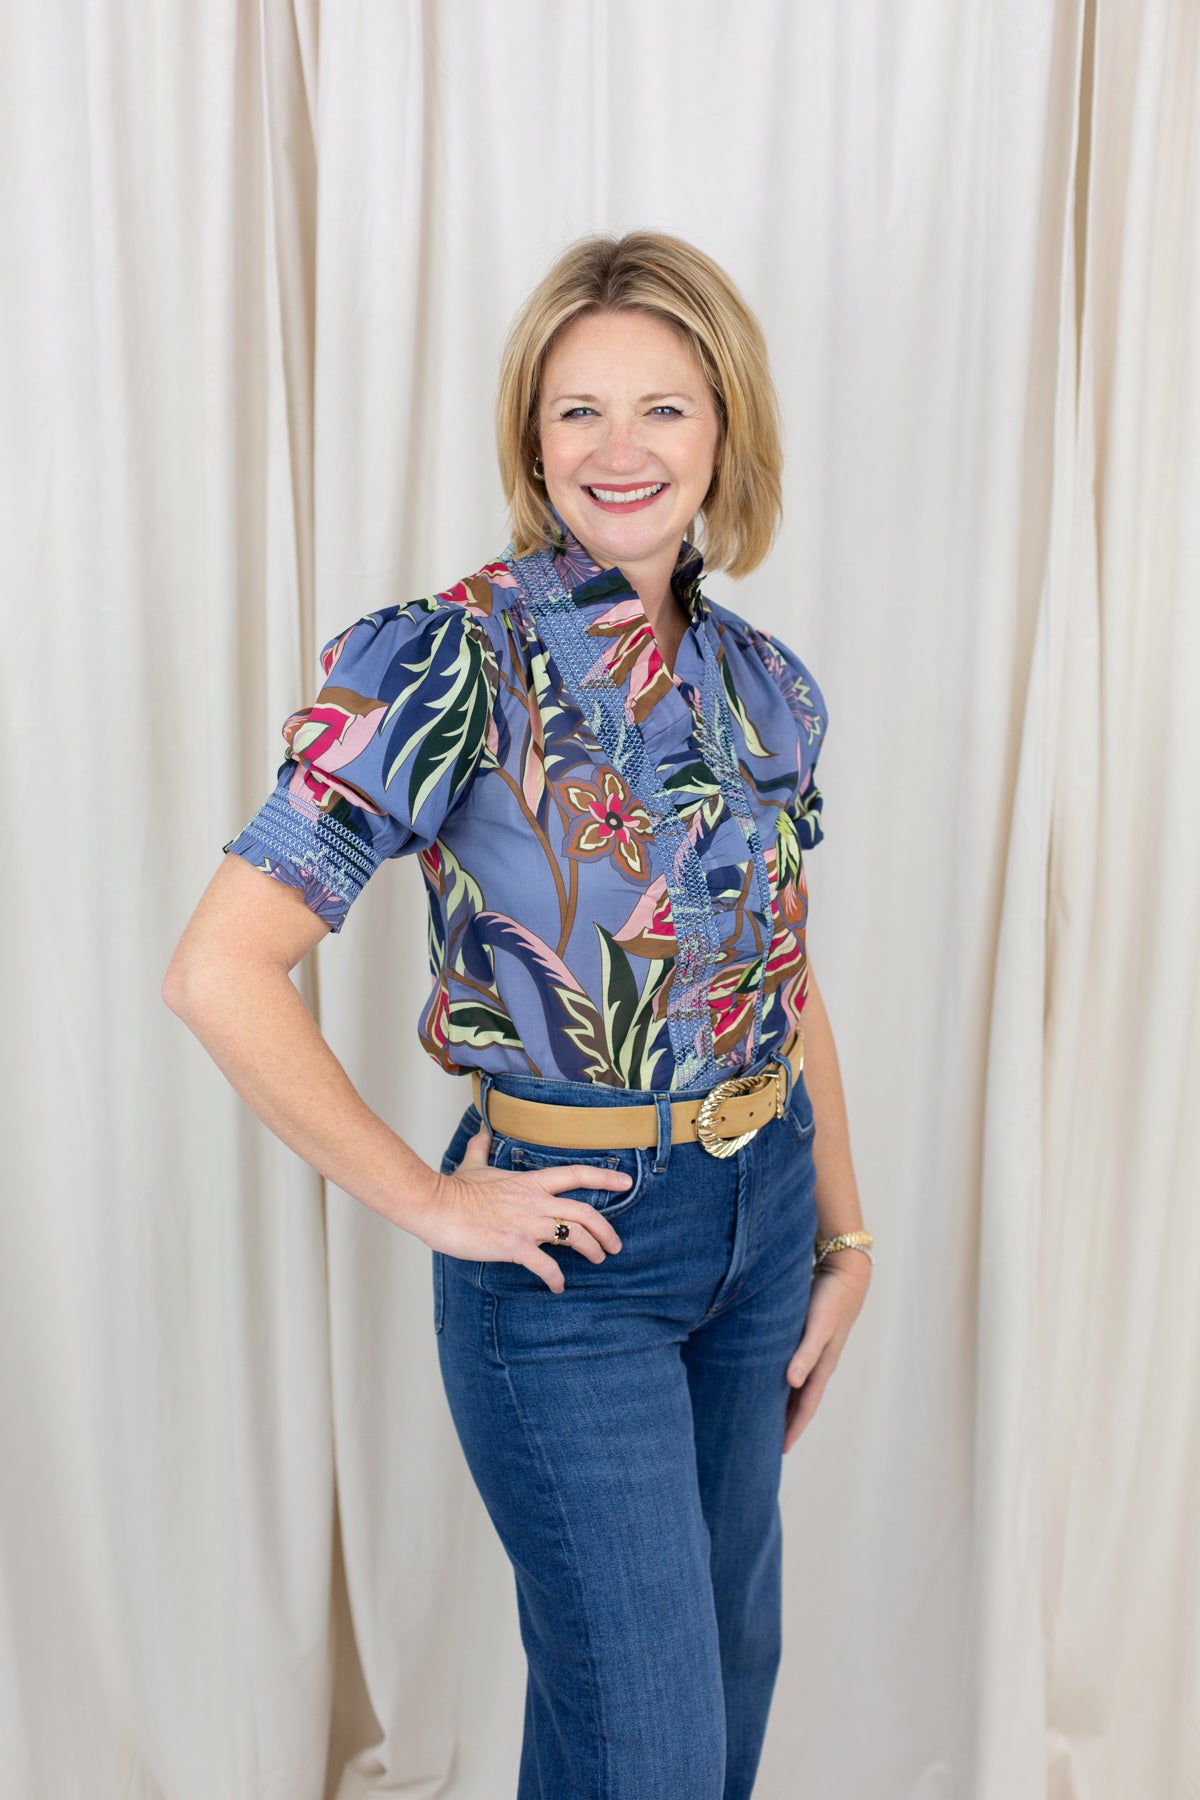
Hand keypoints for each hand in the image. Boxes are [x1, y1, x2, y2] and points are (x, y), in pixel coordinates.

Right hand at [418, 1124, 629, 1292]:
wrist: (434, 1206)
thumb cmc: (453, 1189)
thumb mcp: (472, 1164)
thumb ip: (482, 1148)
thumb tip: (482, 1130)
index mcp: (529, 1182)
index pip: (576, 1175)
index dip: (605, 1178)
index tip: (626, 1183)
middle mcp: (534, 1201)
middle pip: (584, 1212)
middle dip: (606, 1230)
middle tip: (614, 1245)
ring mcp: (525, 1224)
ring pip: (573, 1236)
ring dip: (590, 1251)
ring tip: (596, 1261)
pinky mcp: (513, 1245)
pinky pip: (545, 1265)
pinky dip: (556, 1278)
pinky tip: (558, 1286)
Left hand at [783, 1250, 871, 1451]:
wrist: (845, 1270)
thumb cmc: (830, 1298)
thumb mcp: (818, 1326)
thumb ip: (806, 1352)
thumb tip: (792, 1383)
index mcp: (822, 1366)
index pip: (805, 1406)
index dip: (793, 1428)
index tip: (780, 1451)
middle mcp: (818, 1362)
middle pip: (800, 1400)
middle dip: (786, 1422)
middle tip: (767, 1444)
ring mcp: (813, 1350)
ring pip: (796, 1385)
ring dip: (783, 1403)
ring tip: (765, 1418)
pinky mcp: (807, 1336)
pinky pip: (792, 1365)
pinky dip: (780, 1379)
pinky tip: (768, 1378)